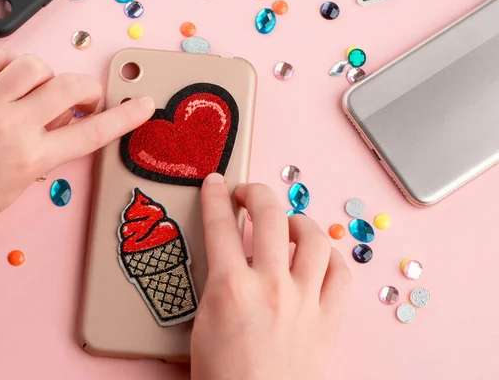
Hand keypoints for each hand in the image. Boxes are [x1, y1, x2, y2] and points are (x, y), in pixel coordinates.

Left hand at [0, 47, 154, 263]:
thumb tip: (60, 124)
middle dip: (87, 90)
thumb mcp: (15, 187)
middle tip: (83, 100)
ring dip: (46, 75)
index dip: (125, 118)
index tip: (143, 104)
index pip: (93, 133)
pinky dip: (9, 64)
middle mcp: (12, 126)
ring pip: (35, 65)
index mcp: (31, 159)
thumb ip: (43, 153)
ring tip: (36, 91)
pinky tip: (5, 80)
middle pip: (70, 87)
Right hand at [191, 174, 350, 379]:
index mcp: (230, 288)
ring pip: (311, 237)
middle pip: (268, 216)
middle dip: (256, 193)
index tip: (216, 183)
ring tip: (287, 223)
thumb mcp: (203, 328)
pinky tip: (318, 258)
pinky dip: (330, 258)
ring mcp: (304, 300)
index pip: (221, 225)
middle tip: (248, 193)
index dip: (216, 196)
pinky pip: (341, 273)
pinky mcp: (328, 318)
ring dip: (297, 221)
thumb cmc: (225, 378)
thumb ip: (216, 288)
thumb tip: (225, 264)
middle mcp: (270, 286)